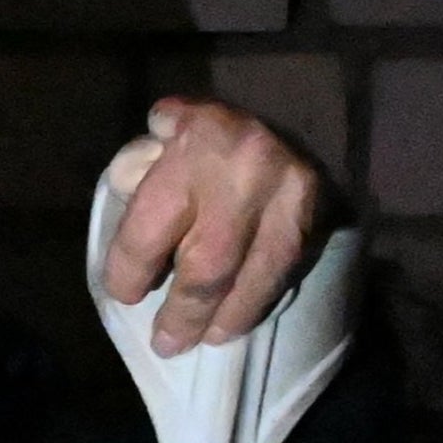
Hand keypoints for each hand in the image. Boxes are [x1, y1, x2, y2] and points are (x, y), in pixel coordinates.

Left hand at [95, 98, 329, 357]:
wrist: (298, 99)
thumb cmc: (213, 128)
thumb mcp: (167, 130)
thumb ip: (142, 173)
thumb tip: (127, 229)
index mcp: (194, 144)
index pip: (149, 230)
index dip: (129, 273)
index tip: (125, 294)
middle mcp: (243, 171)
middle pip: (205, 267)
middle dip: (182, 314)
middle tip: (166, 344)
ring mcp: (288, 195)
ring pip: (250, 279)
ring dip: (224, 319)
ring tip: (203, 340)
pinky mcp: (317, 213)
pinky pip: (282, 273)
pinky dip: (257, 302)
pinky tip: (236, 321)